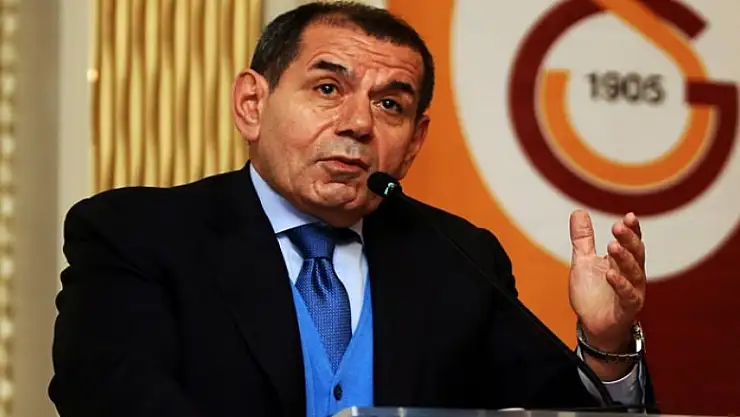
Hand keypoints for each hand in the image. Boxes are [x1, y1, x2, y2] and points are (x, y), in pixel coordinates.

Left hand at [568, 210, 645, 352]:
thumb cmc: (592, 292)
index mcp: (622, 261)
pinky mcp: (627, 307)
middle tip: (618, 227)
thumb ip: (583, 239)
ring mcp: (632, 290)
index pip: (631, 242)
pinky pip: (628, 295)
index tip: (629, 216)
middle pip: (636, 253)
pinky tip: (610, 274)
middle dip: (629, 240)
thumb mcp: (583, 261)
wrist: (593, 324)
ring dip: (624, 258)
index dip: (632, 230)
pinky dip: (620, 284)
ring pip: (634, 272)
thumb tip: (578, 211)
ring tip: (612, 245)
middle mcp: (631, 274)